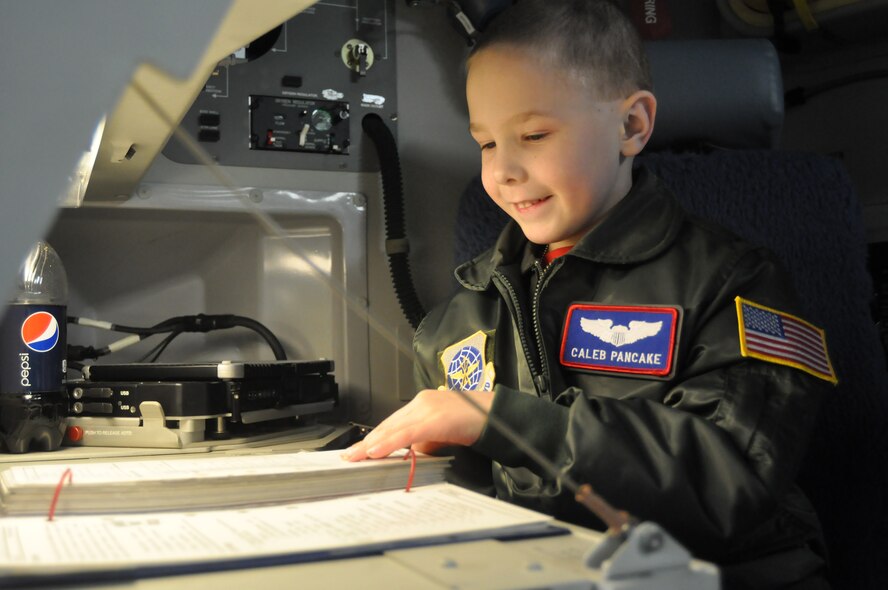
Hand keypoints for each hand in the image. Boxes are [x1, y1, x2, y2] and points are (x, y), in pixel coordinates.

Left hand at [341, 388, 494, 460]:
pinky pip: (408, 433)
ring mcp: (428, 408)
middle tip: (349, 456)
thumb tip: (410, 456)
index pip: (392, 422)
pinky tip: (377, 451)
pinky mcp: (436, 419)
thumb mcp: (444, 433)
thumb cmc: (475, 422)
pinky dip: (390, 443)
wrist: (498, 416)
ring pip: (393, 428)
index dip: (374, 437)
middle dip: (367, 442)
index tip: (360, 450)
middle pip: (388, 424)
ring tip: (356, 457)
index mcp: (423, 404)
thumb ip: (426, 442)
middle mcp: (422, 402)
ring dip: (372, 445)